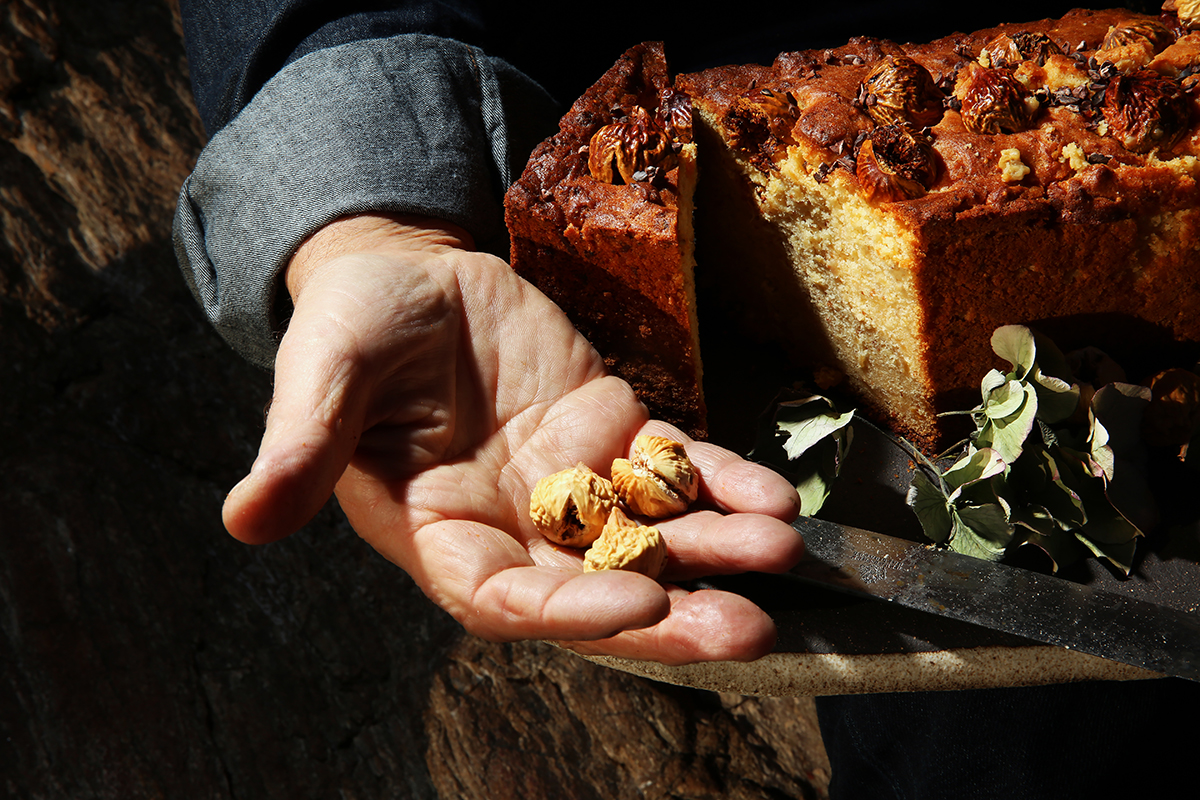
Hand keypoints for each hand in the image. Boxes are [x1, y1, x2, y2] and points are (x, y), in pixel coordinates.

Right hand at [222, 213, 803, 664]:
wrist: (409, 272)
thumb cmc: (352, 323)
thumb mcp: (322, 373)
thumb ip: (299, 445)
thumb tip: (242, 522)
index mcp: (439, 532)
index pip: (506, 598)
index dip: (571, 609)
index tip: (642, 600)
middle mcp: (512, 525)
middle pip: (599, 589)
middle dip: (674, 615)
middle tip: (752, 632)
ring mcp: (570, 482)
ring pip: (652, 535)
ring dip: (719, 549)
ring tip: (782, 549)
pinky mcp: (610, 432)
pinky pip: (674, 469)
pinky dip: (724, 481)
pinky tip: (774, 492)